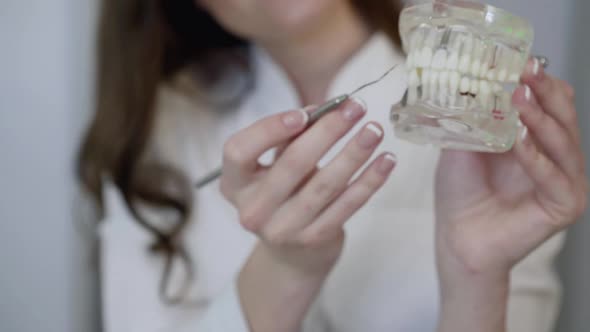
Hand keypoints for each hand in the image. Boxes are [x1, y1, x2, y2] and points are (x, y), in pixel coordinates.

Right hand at [220, 100, 395, 331]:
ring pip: (325, 185)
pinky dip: (369, 181)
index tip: (303, 113)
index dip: (269, 129)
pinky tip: (386, 160)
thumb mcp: (274, 165)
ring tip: (374, 130)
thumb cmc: (283, 192)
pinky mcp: (314, 239)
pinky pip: (347, 205)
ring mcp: (283, 228)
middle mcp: (253, 209)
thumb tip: (327, 109)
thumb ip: (291, 137)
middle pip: (292, 164)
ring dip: (354, 153)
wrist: (291, 252)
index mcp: (234, 184)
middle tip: (355, 108)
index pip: (239, 151)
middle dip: (328, 131)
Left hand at [435, 58, 587, 331]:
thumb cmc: (460, 192)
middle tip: (524, 73)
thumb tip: (475, 79)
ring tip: (518, 99)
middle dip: (543, 91)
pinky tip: (517, 140)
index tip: (518, 62)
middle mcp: (557, 156)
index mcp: (538, 139)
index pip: (552, 102)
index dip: (538, 81)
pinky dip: (534, 156)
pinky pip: (554, 175)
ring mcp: (566, 180)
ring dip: (539, 118)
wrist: (458, 237)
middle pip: (564, 114)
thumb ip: (475, 117)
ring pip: (563, 141)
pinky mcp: (566, 204)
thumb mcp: (463, 145)